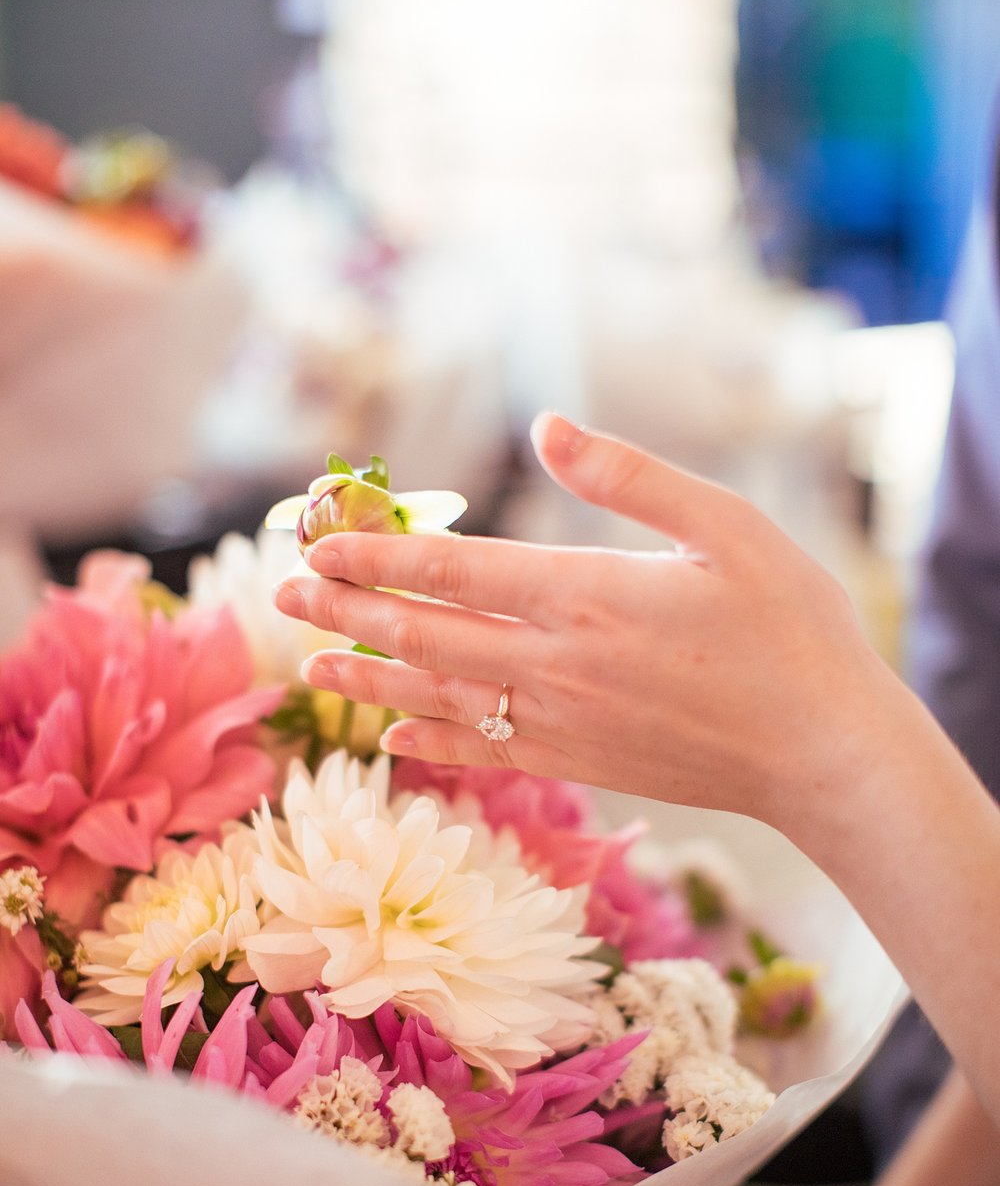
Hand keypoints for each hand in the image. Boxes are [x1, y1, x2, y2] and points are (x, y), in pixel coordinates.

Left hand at [275, 413, 894, 838]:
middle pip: (427, 634)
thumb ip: (629, 476)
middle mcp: (558, 663)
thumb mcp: (726, 527)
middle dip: (349, 612)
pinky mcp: (582, 761)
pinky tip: (392, 736)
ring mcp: (564, 721)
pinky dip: (432, 741)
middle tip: (283, 595)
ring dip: (371, 678)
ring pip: (442, 697)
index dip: (377, 556)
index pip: (452, 571)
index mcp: (587, 593)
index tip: (316, 543)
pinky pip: (486, 752)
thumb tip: (547, 425)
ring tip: (313, 665)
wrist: (824, 751)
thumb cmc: (789, 629)